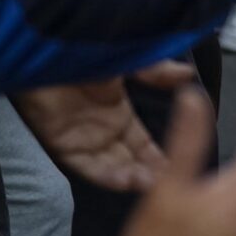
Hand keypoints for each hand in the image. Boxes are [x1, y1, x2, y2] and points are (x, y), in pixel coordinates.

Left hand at [12, 60, 197, 191]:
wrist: (46, 51)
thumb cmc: (85, 52)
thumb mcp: (128, 61)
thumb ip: (157, 71)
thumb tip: (189, 74)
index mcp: (117, 111)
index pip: (141, 142)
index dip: (158, 155)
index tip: (178, 165)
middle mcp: (101, 129)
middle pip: (128, 159)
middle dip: (148, 172)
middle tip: (169, 181)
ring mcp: (82, 138)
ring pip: (110, 166)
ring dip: (130, 177)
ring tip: (151, 184)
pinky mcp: (62, 144)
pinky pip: (86, 166)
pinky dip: (105, 175)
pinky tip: (125, 180)